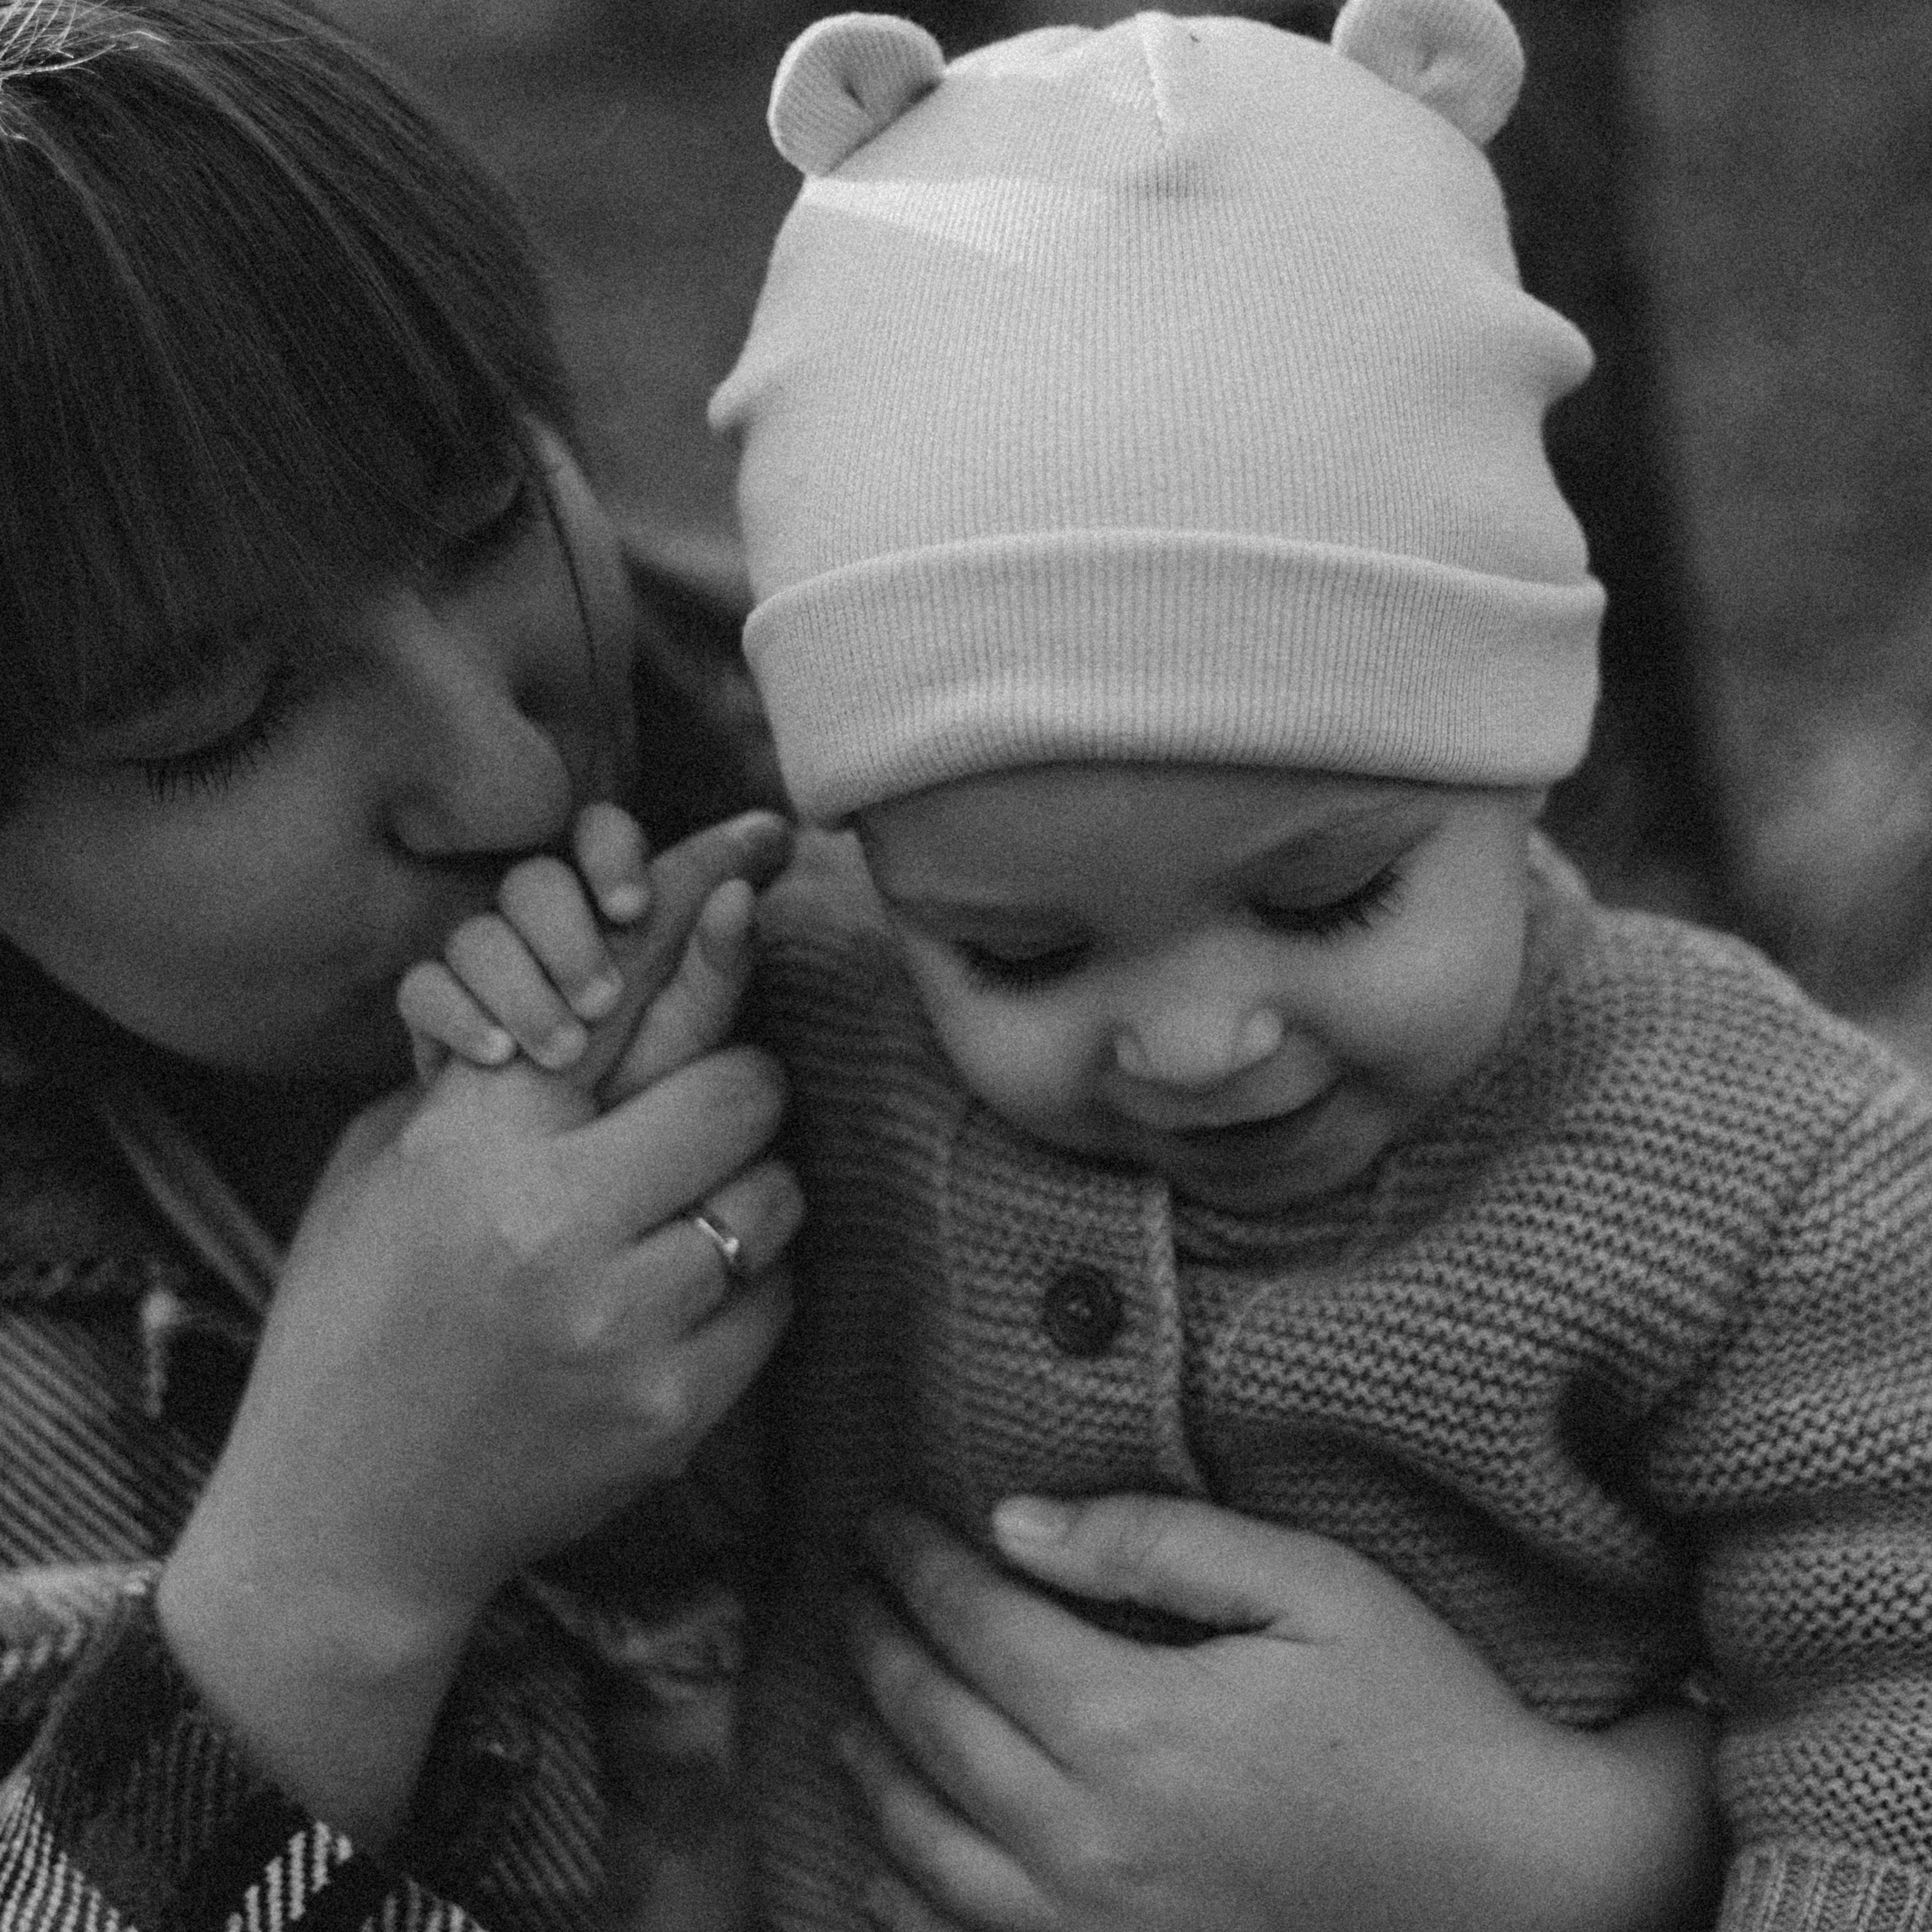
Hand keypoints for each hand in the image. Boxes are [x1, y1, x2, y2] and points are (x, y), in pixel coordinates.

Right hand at [159, 815, 801, 1844]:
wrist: (347, 1525)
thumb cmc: (355, 1323)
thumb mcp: (384, 1171)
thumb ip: (488, 1079)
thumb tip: (605, 983)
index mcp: (473, 1144)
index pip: (625, 1001)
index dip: (703, 927)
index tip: (755, 866)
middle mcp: (556, 1223)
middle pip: (744, 1086)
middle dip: (739, 1086)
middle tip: (707, 1116)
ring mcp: (624, 1322)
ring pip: (777, 1192)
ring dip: (750, 1189)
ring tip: (683, 1218)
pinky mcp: (675, 1409)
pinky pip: (778, 1298)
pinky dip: (748, 1288)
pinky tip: (680, 1304)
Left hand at [842, 1498, 1715, 1931]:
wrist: (1517, 1888)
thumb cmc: (1419, 1714)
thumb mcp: (1309, 1589)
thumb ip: (1155, 1545)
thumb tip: (1012, 1521)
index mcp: (1137, 1721)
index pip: (976, 1622)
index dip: (915, 1563)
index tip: (881, 1518)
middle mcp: (1093, 1835)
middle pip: (933, 1724)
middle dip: (878, 1643)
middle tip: (853, 1590)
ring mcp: (1098, 1926)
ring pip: (927, 1840)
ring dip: (873, 1760)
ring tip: (851, 1702)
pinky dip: (905, 1890)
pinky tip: (887, 1854)